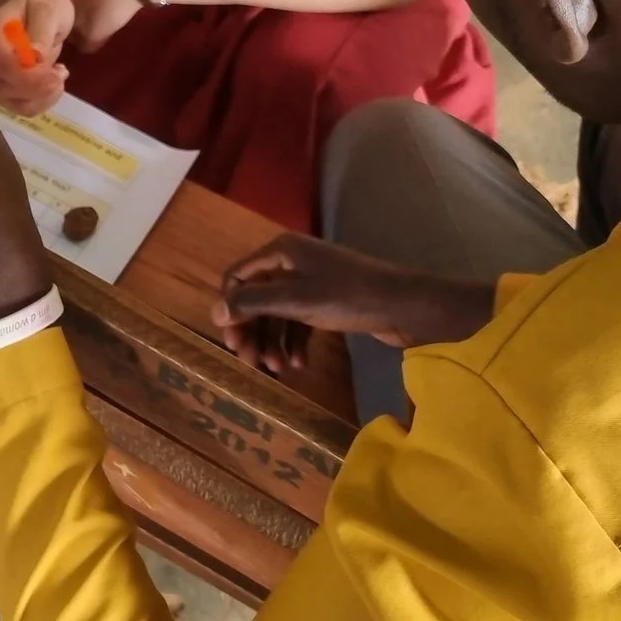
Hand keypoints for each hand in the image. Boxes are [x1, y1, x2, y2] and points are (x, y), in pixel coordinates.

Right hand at [0, 0, 72, 115]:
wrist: (34, 15)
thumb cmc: (43, 10)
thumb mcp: (50, 9)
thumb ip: (42, 29)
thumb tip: (36, 56)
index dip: (27, 75)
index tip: (56, 73)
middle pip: (4, 85)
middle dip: (39, 87)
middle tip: (62, 73)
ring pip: (12, 102)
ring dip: (43, 96)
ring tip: (58, 74)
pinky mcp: (0, 91)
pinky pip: (20, 108)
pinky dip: (41, 102)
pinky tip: (52, 85)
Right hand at [213, 233, 494, 362]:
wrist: (405, 306)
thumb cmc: (349, 297)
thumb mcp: (297, 300)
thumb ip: (253, 303)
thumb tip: (215, 311)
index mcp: (282, 251)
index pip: (238, 276)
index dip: (230, 307)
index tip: (231, 339)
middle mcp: (292, 262)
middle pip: (256, 298)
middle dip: (252, 330)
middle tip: (249, 362)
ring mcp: (311, 282)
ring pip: (277, 314)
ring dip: (272, 342)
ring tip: (276, 369)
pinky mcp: (327, 302)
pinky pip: (298, 322)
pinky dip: (294, 343)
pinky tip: (298, 364)